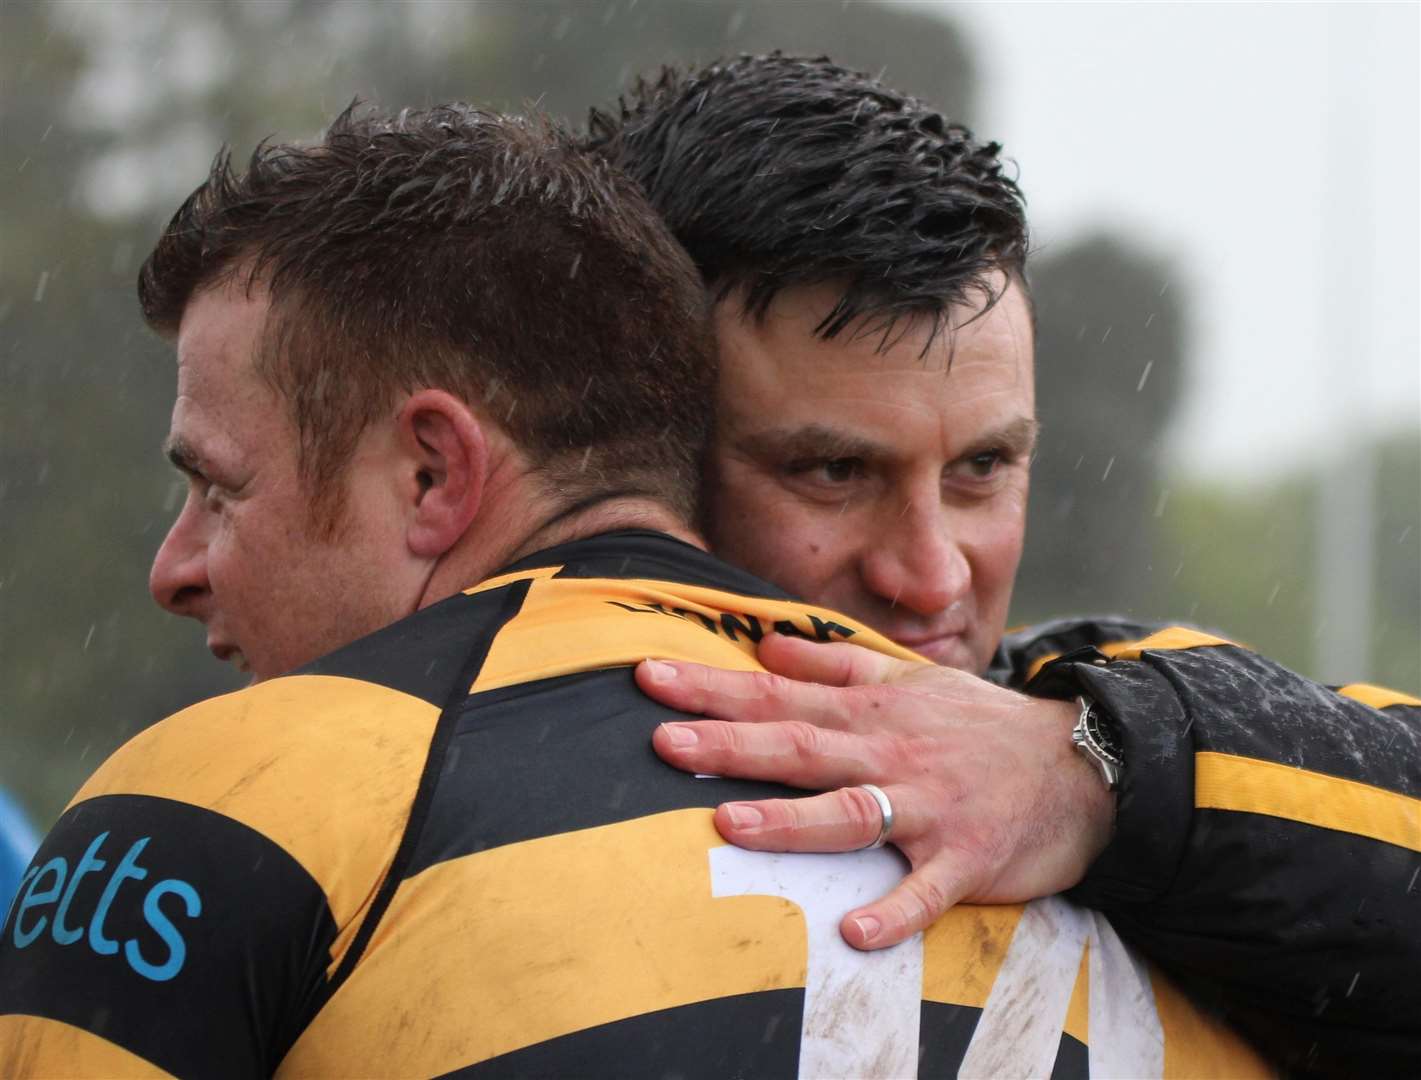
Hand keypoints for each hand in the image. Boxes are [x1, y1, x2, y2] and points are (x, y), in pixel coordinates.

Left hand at [637, 634, 1114, 949]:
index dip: (712, 688)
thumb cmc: (979, 725)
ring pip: (852, 812)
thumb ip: (833, 666)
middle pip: (801, 747)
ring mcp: (928, 808)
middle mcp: (890, 754)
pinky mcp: (966, 860)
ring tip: (730, 823)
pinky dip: (895, 911)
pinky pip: (926, 891)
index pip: (778, 695)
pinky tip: (856, 933)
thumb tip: (765, 645)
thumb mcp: (909, 680)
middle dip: (731, 743)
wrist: (1082, 766)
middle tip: (662, 741)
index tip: (647, 677)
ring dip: (792, 820)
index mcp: (871, 712)